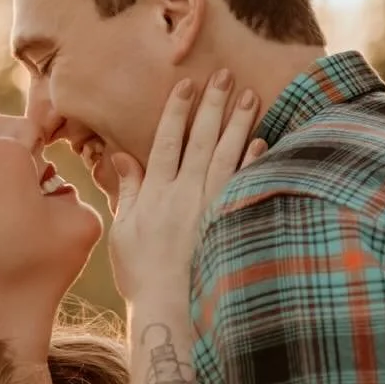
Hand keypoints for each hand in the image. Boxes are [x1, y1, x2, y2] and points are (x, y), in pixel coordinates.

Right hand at [108, 72, 263, 304]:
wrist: (170, 310)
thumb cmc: (142, 274)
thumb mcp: (123, 230)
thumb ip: (128, 190)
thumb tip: (121, 155)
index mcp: (155, 193)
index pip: (166, 141)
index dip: (177, 110)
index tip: (187, 84)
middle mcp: (183, 195)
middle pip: (200, 140)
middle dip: (212, 104)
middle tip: (225, 74)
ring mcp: (209, 208)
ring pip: (226, 156)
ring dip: (238, 123)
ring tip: (250, 95)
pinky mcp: (228, 224)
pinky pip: (243, 186)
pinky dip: (253, 162)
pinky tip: (263, 140)